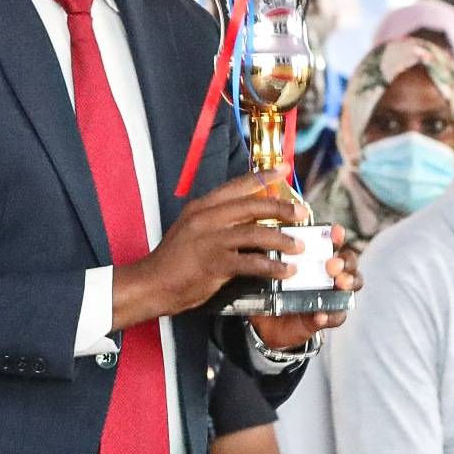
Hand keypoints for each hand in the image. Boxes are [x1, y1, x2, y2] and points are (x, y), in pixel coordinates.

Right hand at [113, 171, 309, 328]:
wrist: (151, 284)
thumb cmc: (173, 262)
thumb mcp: (192, 230)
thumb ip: (217, 222)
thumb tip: (249, 220)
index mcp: (202, 207)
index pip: (236, 186)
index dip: (262, 177)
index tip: (283, 169)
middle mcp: (206, 218)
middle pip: (252, 205)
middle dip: (281, 208)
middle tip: (301, 212)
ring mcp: (210, 240)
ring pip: (256, 232)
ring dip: (282, 239)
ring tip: (299, 246)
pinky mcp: (214, 264)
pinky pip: (251, 263)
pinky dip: (272, 266)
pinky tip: (286, 270)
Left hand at [248, 229, 361, 349]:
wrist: (266, 323)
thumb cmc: (270, 289)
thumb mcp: (269, 271)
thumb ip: (271, 257)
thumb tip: (264, 241)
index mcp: (316, 258)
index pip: (333, 243)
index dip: (337, 236)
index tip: (335, 232)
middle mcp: (329, 274)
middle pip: (349, 262)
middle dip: (345, 260)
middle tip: (331, 264)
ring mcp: (332, 294)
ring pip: (353, 284)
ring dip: (349, 281)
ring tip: (339, 283)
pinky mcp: (328, 317)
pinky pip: (337, 316)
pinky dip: (330, 315)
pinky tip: (320, 315)